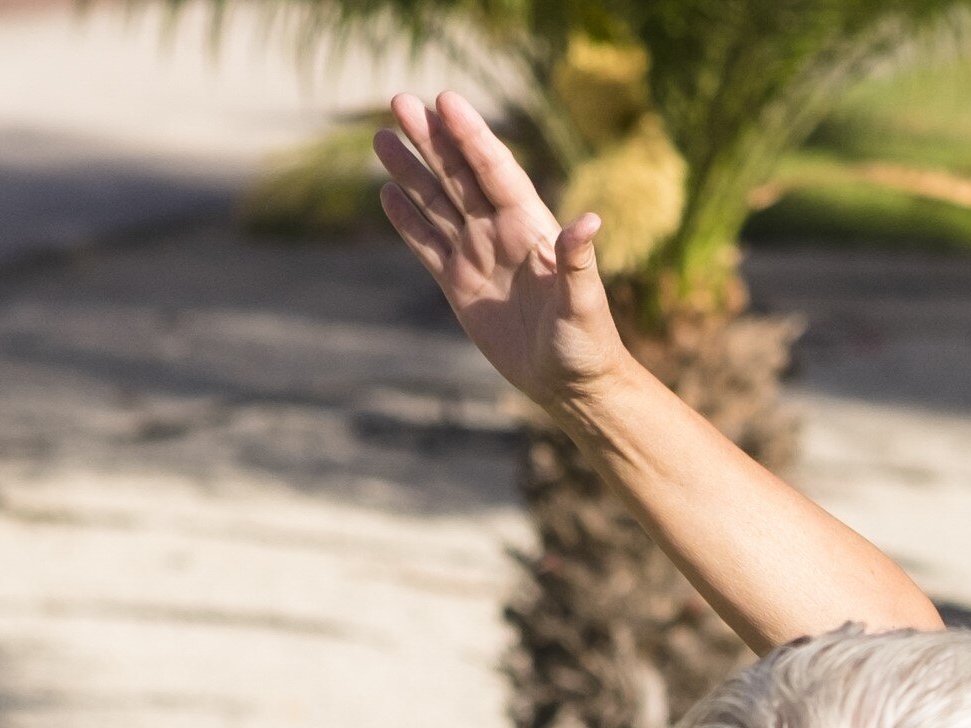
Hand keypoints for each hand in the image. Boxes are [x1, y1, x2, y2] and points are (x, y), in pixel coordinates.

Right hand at [375, 90, 627, 421]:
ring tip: (380, 137)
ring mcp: (477, 255)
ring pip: (436, 203)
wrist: (570, 383)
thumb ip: (579, 262)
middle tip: (398, 101)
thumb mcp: (585, 303)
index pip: (494, 170)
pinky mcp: (459, 284)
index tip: (445, 100)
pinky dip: (406, 220)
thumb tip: (589, 221)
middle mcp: (500, 232)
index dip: (471, 135)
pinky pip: (426, 245)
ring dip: (410, 170)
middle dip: (431, 138)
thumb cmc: (587, 343)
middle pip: (458, 175)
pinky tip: (386, 192)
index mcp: (531, 226)